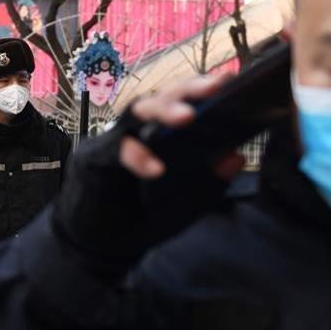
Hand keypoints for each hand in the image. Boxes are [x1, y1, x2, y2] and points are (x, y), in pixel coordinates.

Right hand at [53, 74, 244, 261]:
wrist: (99, 248)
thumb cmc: (141, 220)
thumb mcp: (184, 206)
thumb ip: (208, 184)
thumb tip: (236, 156)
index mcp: (160, 137)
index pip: (181, 104)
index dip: (203, 90)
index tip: (228, 81)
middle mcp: (137, 132)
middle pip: (161, 97)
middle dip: (187, 90)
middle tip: (214, 87)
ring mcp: (113, 141)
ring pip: (135, 111)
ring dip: (162, 110)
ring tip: (187, 117)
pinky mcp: (93, 159)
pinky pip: (114, 149)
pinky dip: (135, 155)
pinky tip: (154, 169)